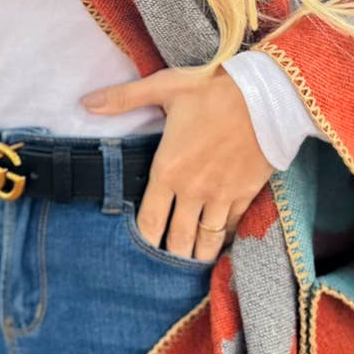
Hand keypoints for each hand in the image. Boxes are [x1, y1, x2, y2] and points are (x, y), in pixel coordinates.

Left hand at [81, 64, 275, 262]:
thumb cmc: (214, 89)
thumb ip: (124, 98)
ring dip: (197, 255)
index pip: (150, 221)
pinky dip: (224, 238)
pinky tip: (218, 242)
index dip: (143, 240)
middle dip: (169, 255)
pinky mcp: (246, 193)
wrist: (268, 94)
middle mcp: (193, 190)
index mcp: (168, 169)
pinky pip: (232, 226)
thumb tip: (85, 103)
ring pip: (206, 240)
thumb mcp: (165, 87)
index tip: (138, 250)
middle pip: (177, 239)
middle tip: (163, 267)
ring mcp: (221, 195)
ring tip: (190, 264)